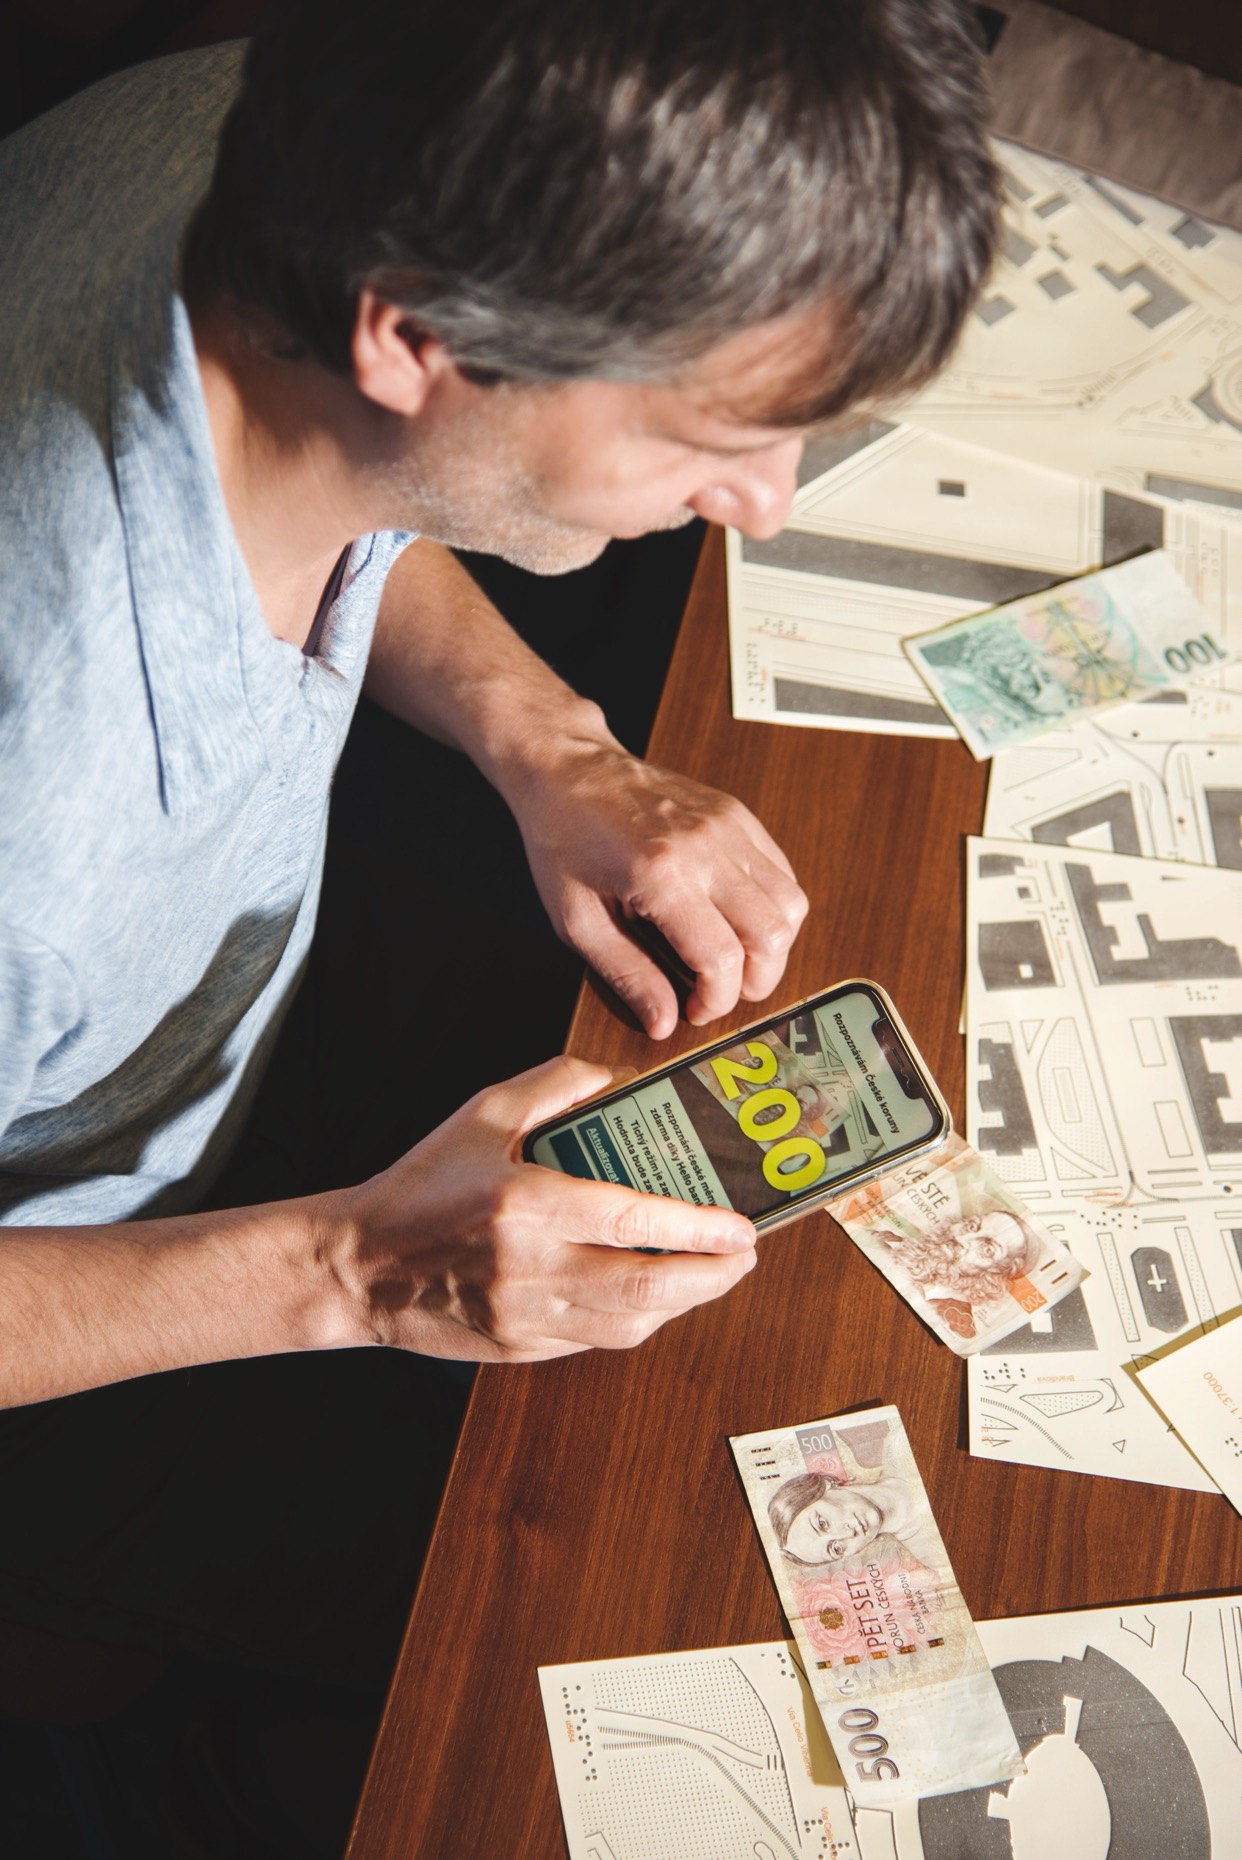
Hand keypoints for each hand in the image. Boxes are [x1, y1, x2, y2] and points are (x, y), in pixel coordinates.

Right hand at [323, 1056, 757, 1361]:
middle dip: (711, 1276)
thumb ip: (556, 1085)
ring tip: (714, 1273)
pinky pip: (599, 1339)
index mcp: (524, 1204)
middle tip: (745, 1254)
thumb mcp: (483, 1113)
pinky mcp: (522, 1346)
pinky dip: (640, 1319)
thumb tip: (620, 1079)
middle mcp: (530, 1267)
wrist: (358, 1266)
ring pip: (630, 1323)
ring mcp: (527, 1315)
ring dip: (685, 1303)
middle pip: (646, 1287)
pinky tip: (659, 1295)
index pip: (632, 1223)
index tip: (740, 1226)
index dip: (696, 1230)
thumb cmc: (421, 1184)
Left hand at [510, 732, 807, 1037]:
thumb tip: (663, 1022)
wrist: (568, 768)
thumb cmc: (563, 839)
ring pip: (790, 904)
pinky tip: (739, 921)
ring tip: (734, 959)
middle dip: (755, 981)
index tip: (695, 1010)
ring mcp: (728, 826)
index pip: (723, 960)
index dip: (717, 1000)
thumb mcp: (578, 921)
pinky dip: (773, 908)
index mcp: (660, 875)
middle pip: (772, 935)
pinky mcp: (737, 815)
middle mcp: (705, 847)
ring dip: (771, 946)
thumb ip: (627, 975)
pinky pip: (782, 872)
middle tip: (720, 991)